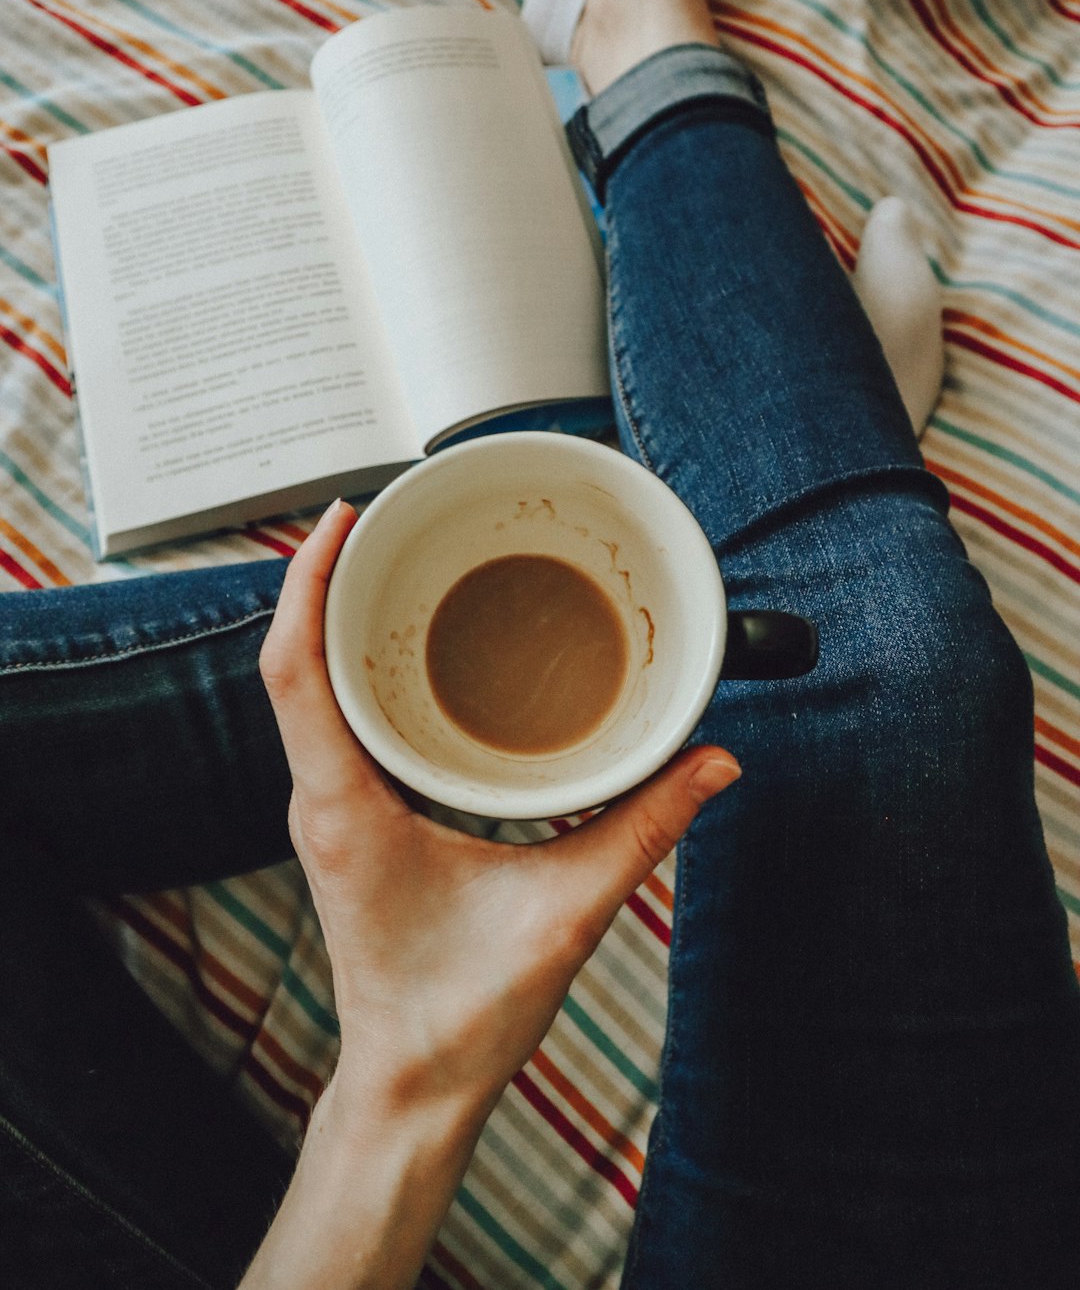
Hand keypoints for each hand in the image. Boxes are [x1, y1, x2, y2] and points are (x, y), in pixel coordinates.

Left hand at [246, 497, 739, 1289]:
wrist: (415, 1084)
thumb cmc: (466, 1012)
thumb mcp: (569, 911)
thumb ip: (646, 829)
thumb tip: (714, 759)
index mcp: (348, 809)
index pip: (296, 672)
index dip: (308, 584)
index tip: (341, 517)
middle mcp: (322, 799)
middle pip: (292, 661)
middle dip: (322, 576)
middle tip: (379, 512)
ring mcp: (328, 809)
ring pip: (304, 688)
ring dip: (332, 616)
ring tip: (380, 554)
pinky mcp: (347, 819)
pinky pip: (329, 718)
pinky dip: (350, 661)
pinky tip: (399, 641)